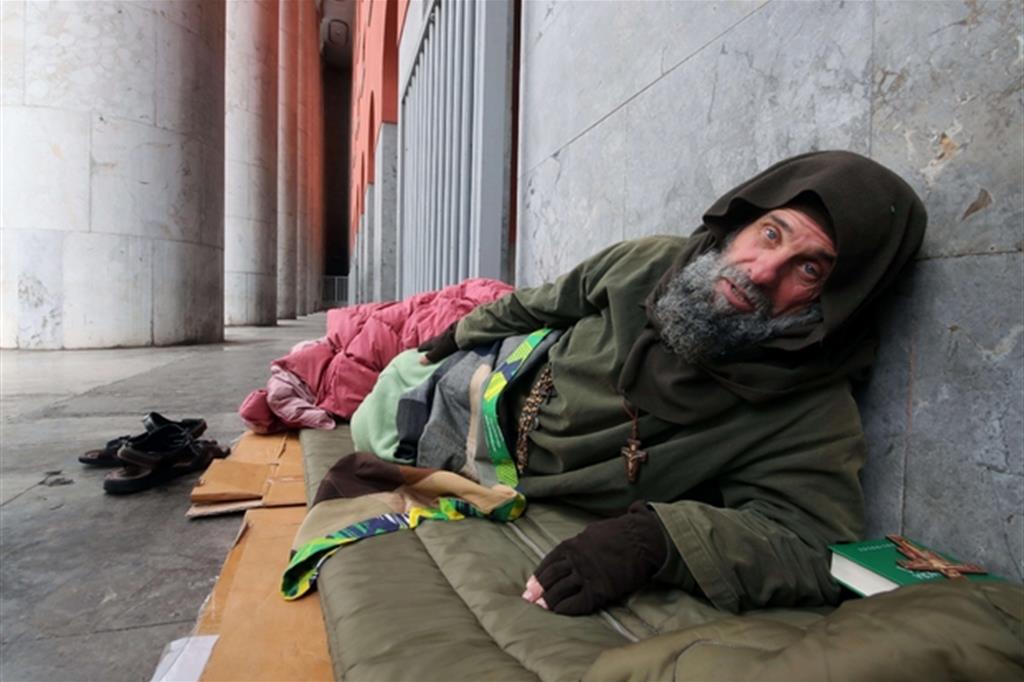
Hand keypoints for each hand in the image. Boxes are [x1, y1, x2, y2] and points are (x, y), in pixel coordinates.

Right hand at [417, 321, 459, 364]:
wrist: (462, 332)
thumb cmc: (449, 342)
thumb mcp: (439, 351)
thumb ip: (431, 357)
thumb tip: (420, 362)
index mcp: (433, 342)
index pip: (425, 345)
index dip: (421, 348)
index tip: (418, 350)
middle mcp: (438, 338)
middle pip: (432, 342)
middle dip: (428, 346)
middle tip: (426, 349)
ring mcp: (447, 336)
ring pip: (439, 341)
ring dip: (437, 344)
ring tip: (437, 348)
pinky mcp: (454, 336)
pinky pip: (447, 340)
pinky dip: (446, 344)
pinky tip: (448, 346)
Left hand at [521, 502, 666, 615]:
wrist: (641, 540)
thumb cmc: (618, 533)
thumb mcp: (591, 532)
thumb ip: (577, 544)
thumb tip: (569, 553)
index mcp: (571, 546)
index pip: (548, 563)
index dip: (538, 576)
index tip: (530, 585)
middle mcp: (575, 561)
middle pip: (551, 578)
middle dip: (539, 590)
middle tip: (530, 600)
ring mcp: (586, 576)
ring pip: (560, 591)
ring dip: (549, 601)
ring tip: (543, 608)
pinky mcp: (599, 590)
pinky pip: (577, 603)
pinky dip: (566, 609)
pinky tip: (560, 612)